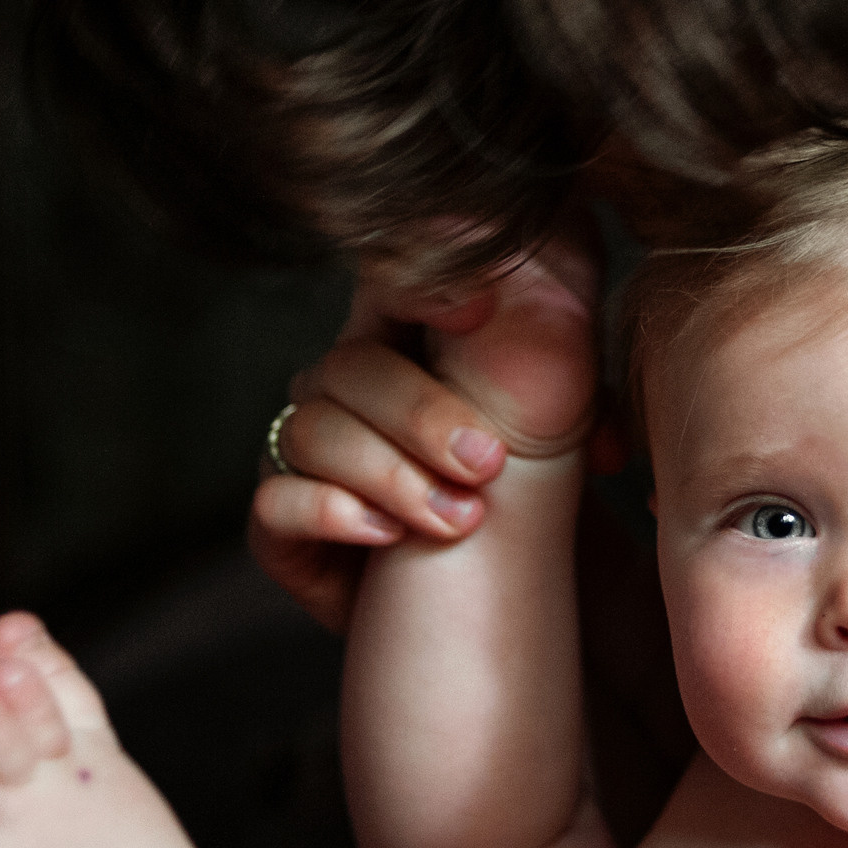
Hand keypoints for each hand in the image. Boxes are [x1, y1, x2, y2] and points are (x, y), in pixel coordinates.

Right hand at [252, 231, 604, 631]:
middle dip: (422, 415)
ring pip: (313, 432)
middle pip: (351, 365)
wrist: (499, 596)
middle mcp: (341, 388)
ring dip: (391, 476)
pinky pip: (276, 503)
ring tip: (461, 521)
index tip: (478, 307)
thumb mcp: (563, 409)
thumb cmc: (527, 490)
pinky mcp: (285, 531)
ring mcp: (304, 455)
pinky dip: (330, 513)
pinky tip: (386, 535)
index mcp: (402, 340)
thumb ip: (563, 335)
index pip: (390, 282)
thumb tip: (572, 251)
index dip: (421, 285)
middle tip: (489, 465)